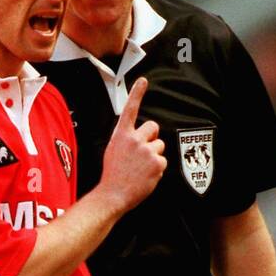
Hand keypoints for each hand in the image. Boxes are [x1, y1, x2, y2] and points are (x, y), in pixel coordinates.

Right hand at [99, 78, 165, 215]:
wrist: (113, 195)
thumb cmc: (112, 175)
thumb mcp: (114, 150)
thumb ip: (126, 140)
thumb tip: (138, 137)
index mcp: (122, 135)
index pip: (131, 109)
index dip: (137, 93)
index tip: (143, 81)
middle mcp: (135, 139)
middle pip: (153, 127)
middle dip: (152, 137)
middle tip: (143, 152)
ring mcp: (147, 151)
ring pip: (160, 146)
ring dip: (154, 155)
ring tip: (141, 168)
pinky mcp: (157, 163)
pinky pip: (163, 162)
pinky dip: (157, 170)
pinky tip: (145, 176)